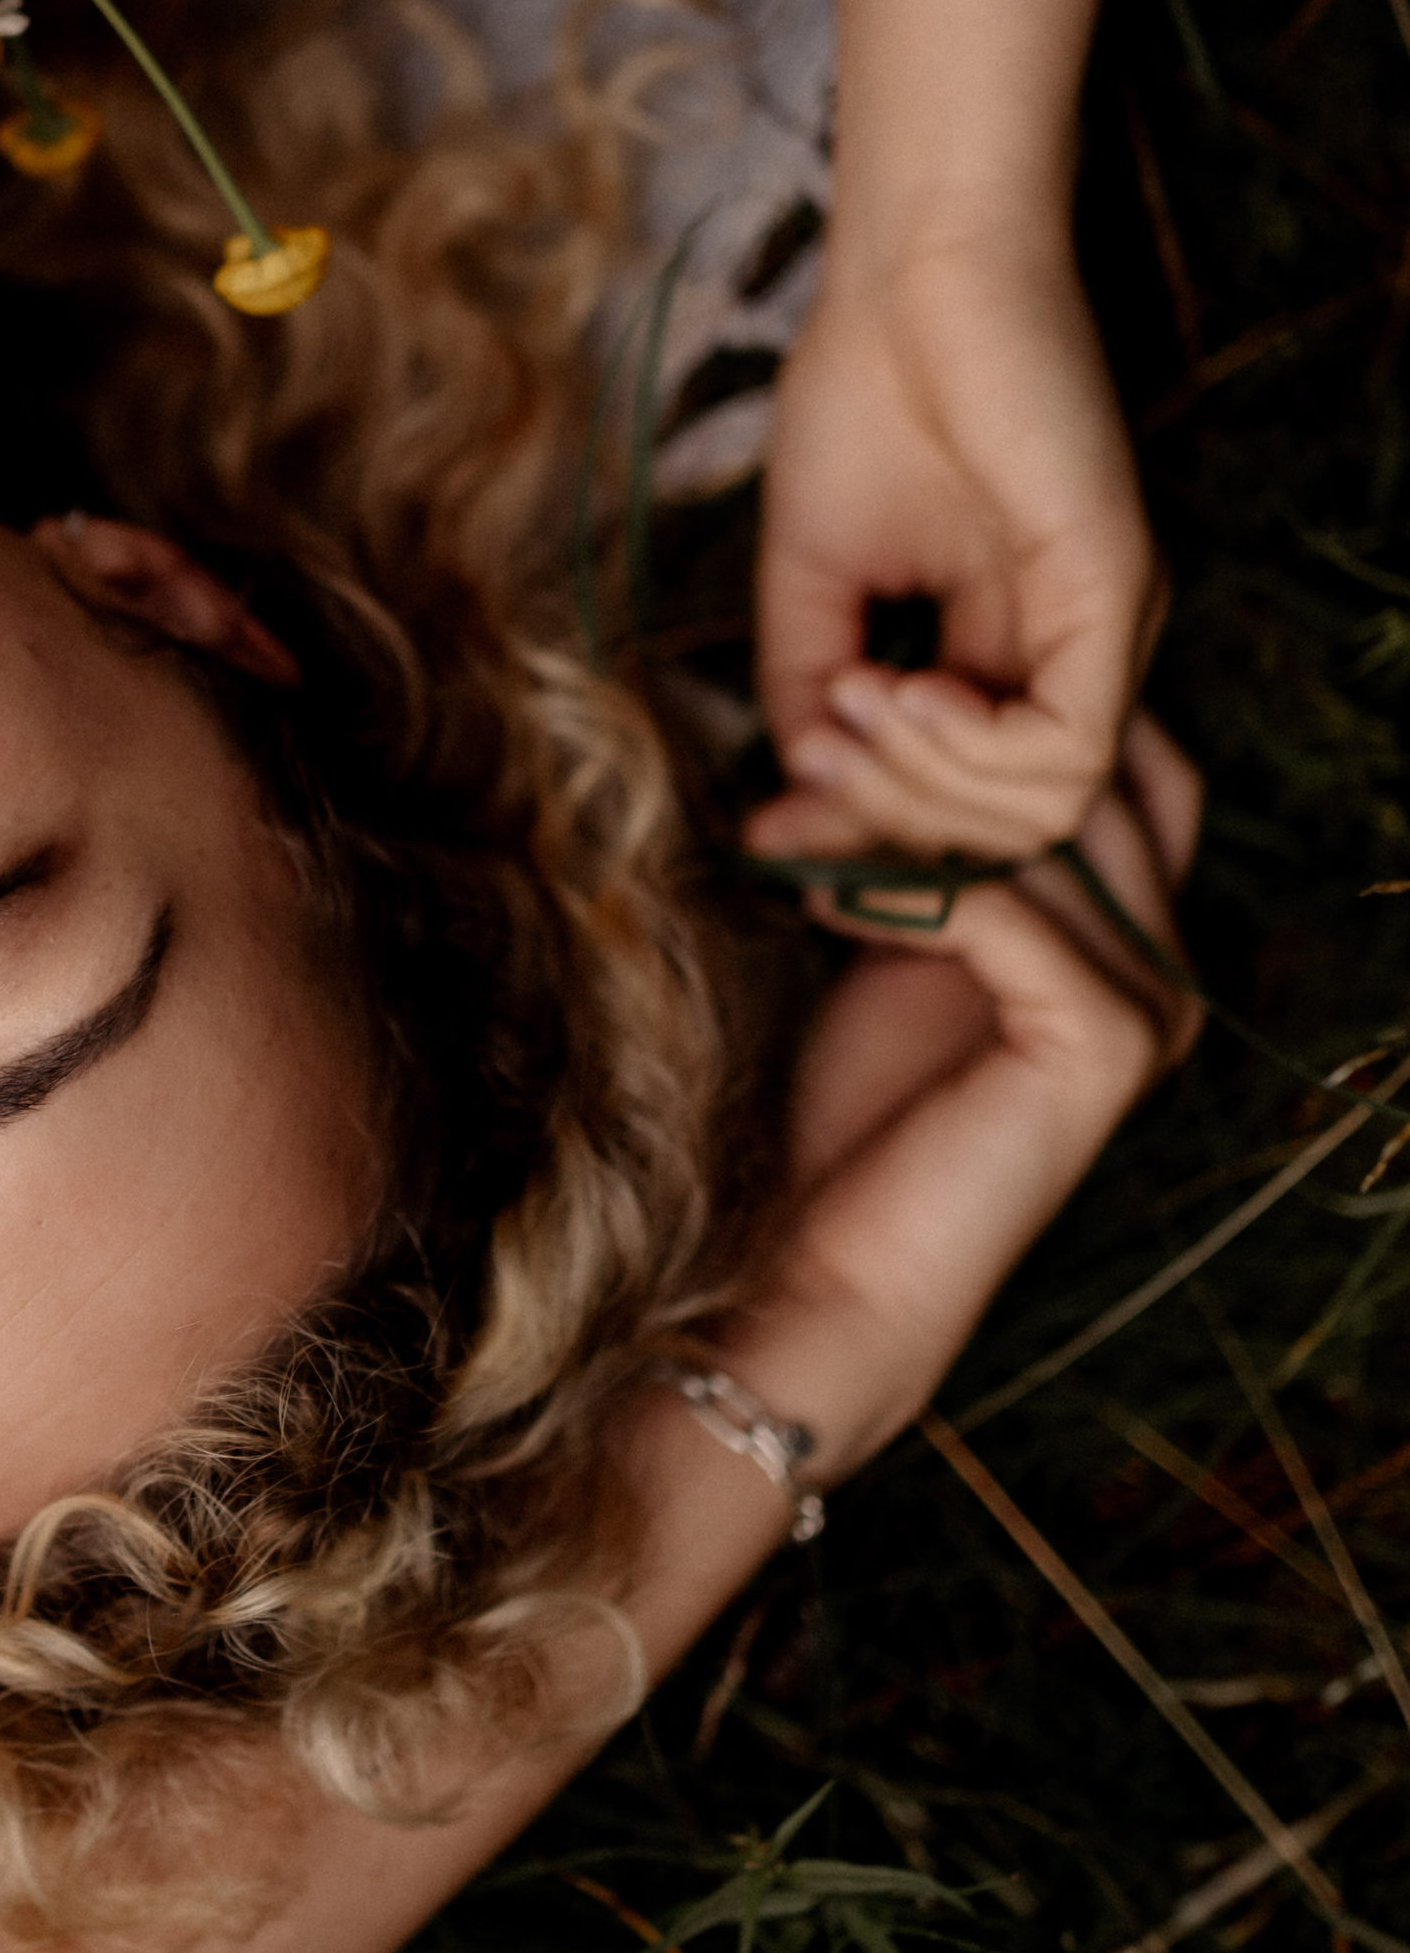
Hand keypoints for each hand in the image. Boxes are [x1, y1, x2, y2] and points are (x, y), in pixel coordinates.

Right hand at [747, 234, 1160, 866]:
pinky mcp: (1112, 587)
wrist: (908, 271)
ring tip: (852, 700)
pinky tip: (896, 687)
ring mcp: (1107, 624)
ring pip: (1042, 811)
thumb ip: (810, 689)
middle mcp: (1081, 652)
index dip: (874, 842)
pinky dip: (964, 749)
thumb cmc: (866, 392)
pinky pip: (1065, 749)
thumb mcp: (815, 580)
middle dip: (890, 821)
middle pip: (1009, 833)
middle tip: (818, 747)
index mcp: (1020, 653)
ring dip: (920, 786)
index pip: (974, 811)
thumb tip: (797, 802)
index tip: (775, 835)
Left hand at [768, 716, 1200, 1460]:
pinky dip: (899, 886)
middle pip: (1076, 780)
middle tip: (819, 710)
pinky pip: (1006, 911)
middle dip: (935, 737)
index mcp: (1126, 927)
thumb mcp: (892, 935)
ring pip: (1038, 834)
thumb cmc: (844, 1108)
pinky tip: (811, 891)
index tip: (857, 682)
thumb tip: (871, 696)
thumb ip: (924, 839)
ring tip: (790, 781)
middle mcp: (1162, 963)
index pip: (1111, 756)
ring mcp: (1146, 1007)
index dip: (990, 709)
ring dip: (898, 797)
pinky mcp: (1102, 1047)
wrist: (824, 1270)